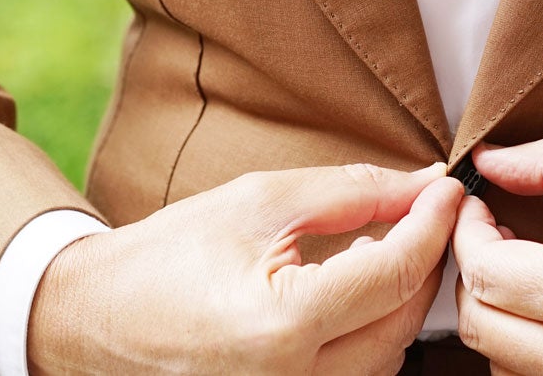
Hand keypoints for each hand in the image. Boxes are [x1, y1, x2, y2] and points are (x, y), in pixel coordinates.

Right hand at [28, 161, 462, 374]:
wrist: (93, 322)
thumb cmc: (169, 255)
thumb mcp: (260, 202)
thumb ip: (351, 193)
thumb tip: (424, 184)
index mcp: (282, 327)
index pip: (395, 273)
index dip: (434, 224)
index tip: (450, 188)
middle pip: (403, 324)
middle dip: (425, 264)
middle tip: (428, 213)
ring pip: (387, 360)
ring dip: (400, 303)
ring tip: (387, 249)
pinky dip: (370, 335)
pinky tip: (357, 295)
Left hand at [452, 138, 542, 374]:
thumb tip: (492, 159)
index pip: (485, 271)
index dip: (466, 231)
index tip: (479, 205)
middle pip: (480, 326)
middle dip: (472, 274)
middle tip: (493, 235)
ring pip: (503, 362)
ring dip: (500, 313)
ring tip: (525, 271)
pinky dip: (532, 350)